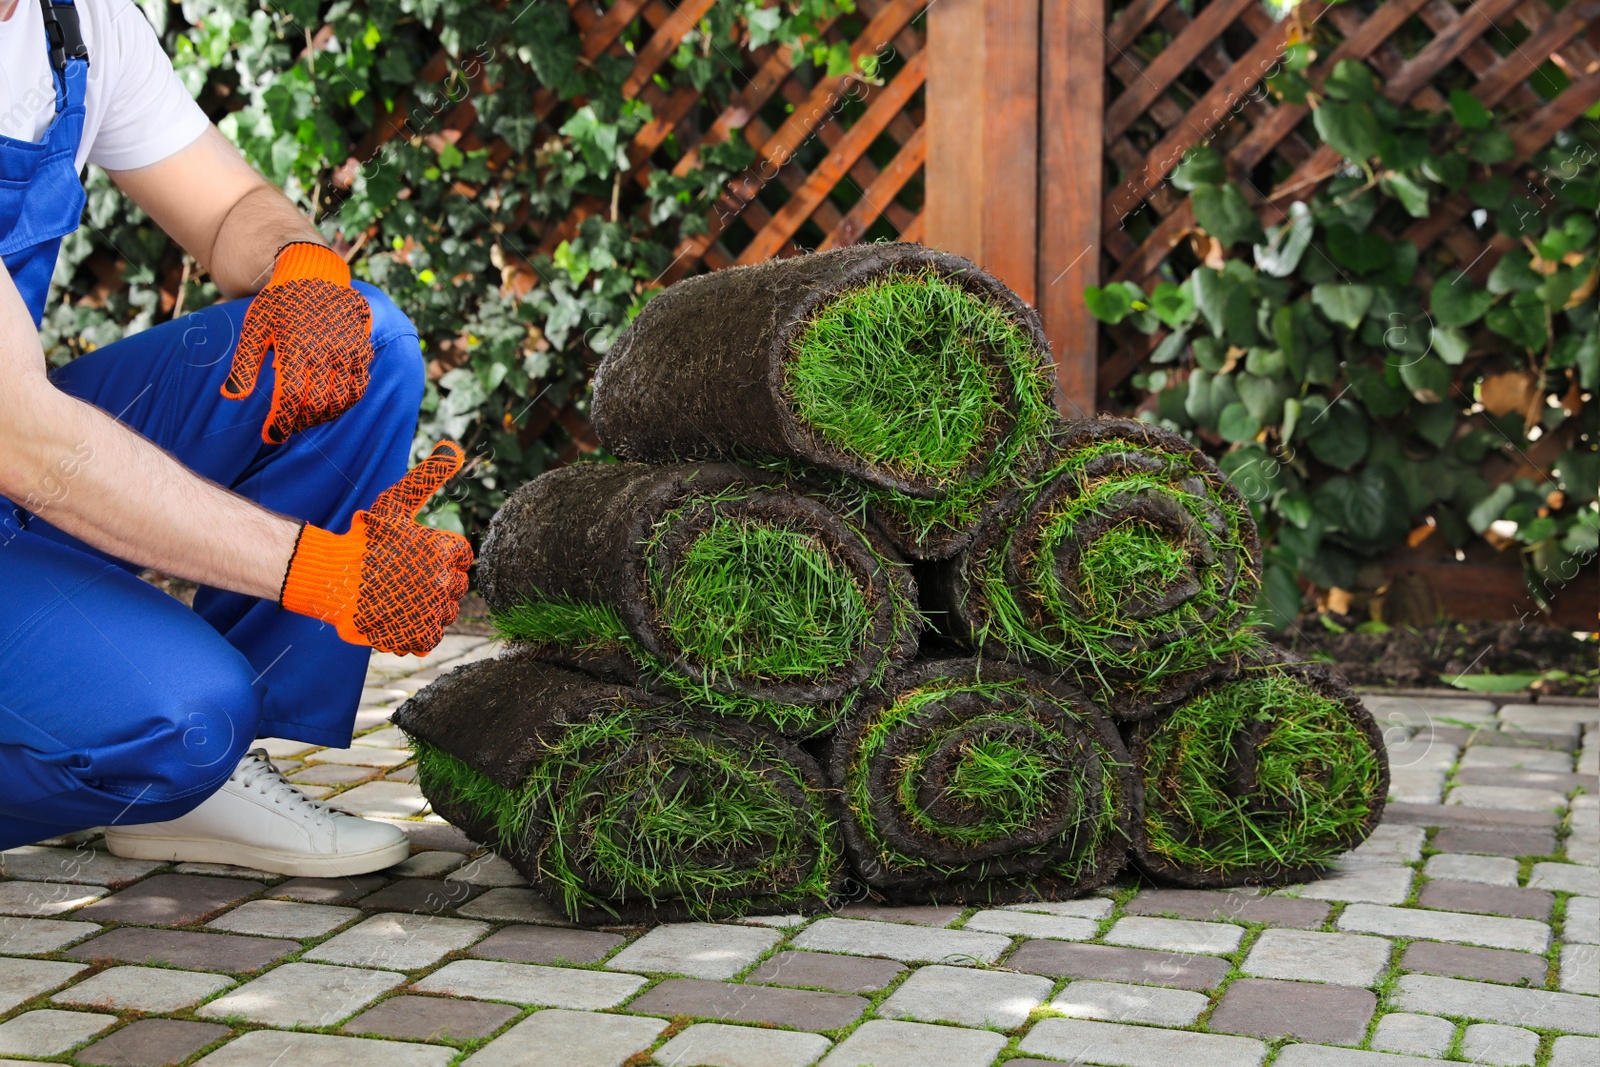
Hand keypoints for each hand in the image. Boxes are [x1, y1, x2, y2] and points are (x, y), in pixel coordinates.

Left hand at [223, 242, 372, 443]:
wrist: (315, 276)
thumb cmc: (280, 304)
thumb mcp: (255, 327)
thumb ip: (244, 364)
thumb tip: (230, 397)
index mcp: (297, 345)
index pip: (291, 396)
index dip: (280, 422)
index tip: (270, 436)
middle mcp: (327, 350)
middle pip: (317, 403)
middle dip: (300, 422)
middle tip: (286, 427)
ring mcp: (348, 351)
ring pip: (341, 400)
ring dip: (322, 416)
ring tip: (305, 418)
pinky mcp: (362, 351)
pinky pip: (358, 388)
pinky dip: (344, 403)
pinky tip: (327, 405)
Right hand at [280, 441, 473, 654]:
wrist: (331, 578)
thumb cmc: (364, 540)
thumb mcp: (395, 505)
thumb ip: (427, 477)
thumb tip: (454, 449)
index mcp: (443, 551)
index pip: (462, 556)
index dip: (441, 555)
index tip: (417, 556)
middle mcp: (443, 582)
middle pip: (456, 586)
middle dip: (435, 581)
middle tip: (404, 576)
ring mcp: (431, 612)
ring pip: (446, 612)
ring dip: (428, 606)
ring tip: (400, 594)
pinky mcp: (419, 636)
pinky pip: (431, 636)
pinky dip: (415, 629)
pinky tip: (397, 613)